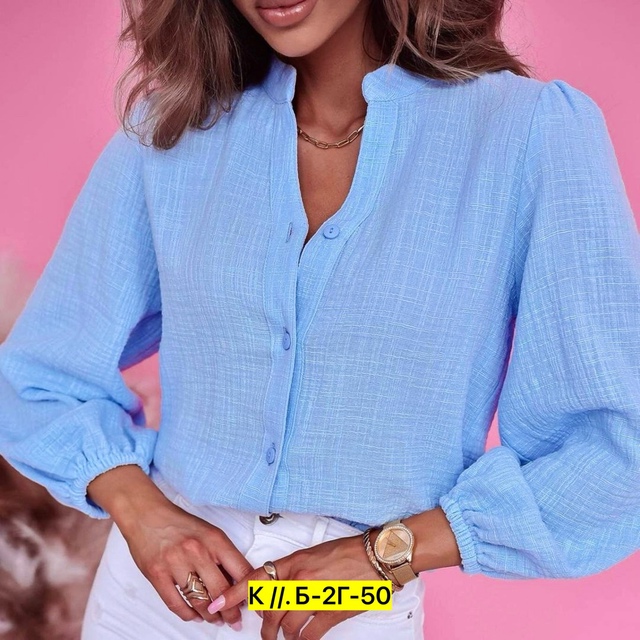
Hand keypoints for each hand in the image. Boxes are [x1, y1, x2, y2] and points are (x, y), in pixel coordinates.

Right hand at [116, 494, 254, 627]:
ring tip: (215, 620)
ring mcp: (176, 563)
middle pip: (222, 591)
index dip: (248, 591)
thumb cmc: (179, 524)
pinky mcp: (157, 574)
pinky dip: (187, 614)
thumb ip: (222, 555)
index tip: (250, 601)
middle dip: (231, 612)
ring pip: (200, 601)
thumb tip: (236, 581)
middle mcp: (197, 551)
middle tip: (234, 619)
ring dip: (210, 616)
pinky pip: (175, 604)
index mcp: (215, 539)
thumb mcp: (208, 532)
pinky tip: (194, 616)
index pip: (241, 570)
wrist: (147, 514)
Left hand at [208, 530, 386, 639]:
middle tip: (265, 633)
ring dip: (282, 638)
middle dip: (264, 626)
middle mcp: (300, 579)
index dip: (233, 593)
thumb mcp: (314, 554)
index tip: (217, 603)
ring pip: (286, 626)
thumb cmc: (347, 552)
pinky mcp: (331, 613)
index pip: (256, 578)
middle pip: (270, 609)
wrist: (376, 556)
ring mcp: (315, 597)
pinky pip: (308, 635)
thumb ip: (293, 571)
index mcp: (294, 561)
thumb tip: (277, 591)